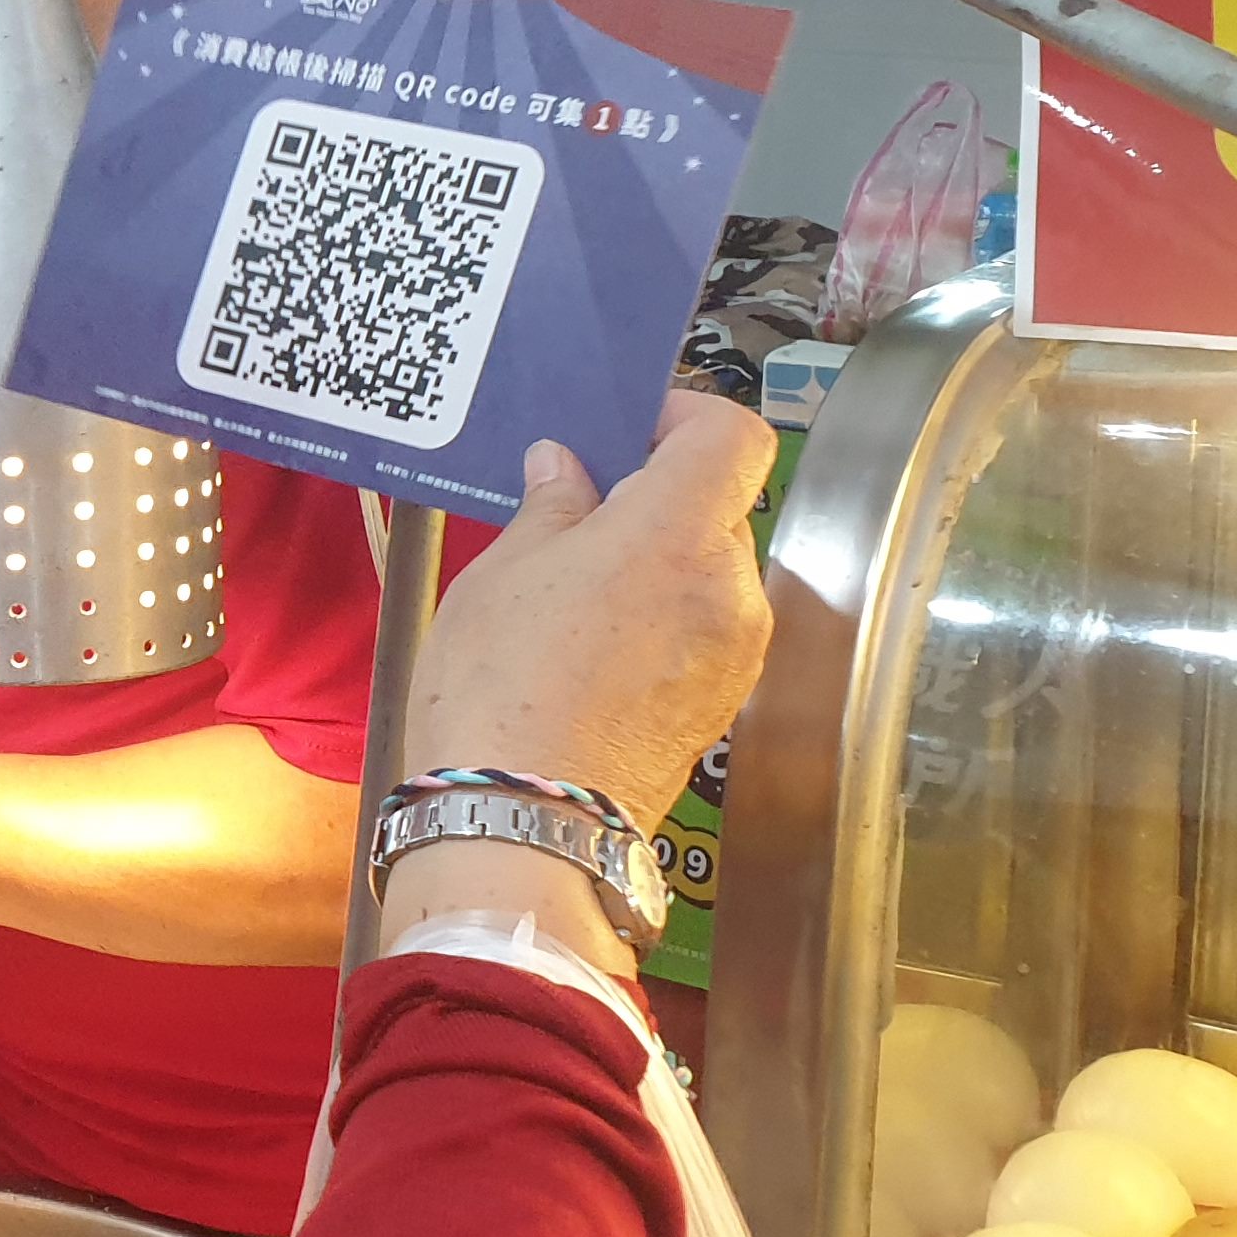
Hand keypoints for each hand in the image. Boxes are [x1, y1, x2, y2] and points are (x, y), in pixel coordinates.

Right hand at [407, 391, 777, 832]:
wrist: (525, 819)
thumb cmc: (499, 687)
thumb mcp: (504, 572)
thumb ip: (553, 506)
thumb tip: (568, 469)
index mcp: (678, 534)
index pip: (733, 435)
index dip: (686, 417)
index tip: (633, 430)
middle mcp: (731, 588)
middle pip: (719, 506)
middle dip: (656, 499)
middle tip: (578, 517)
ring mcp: (737, 652)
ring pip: (710, 572)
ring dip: (658, 564)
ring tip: (576, 594)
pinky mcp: (723, 702)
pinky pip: (705, 629)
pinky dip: (664, 619)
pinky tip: (596, 648)